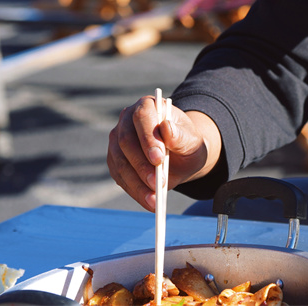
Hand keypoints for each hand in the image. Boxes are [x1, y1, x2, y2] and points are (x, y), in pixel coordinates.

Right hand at [107, 96, 220, 210]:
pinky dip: (135, 191)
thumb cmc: (187, 142)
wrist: (182, 155)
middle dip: (142, 165)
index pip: (142, 116)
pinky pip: (120, 177)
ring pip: (120, 162)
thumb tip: (167, 129)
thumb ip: (180, 135)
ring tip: (155, 200)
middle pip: (126, 141)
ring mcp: (117, 141)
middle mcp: (127, 120)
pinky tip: (149, 201)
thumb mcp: (192, 139)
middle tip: (157, 183)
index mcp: (147, 106)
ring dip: (137, 183)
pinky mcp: (115, 161)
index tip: (158, 158)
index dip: (148, 137)